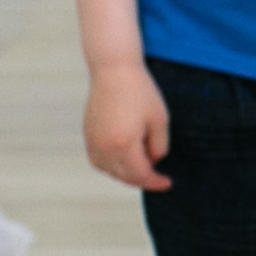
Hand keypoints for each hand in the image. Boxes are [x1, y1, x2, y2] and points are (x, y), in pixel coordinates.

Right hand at [84, 62, 171, 190]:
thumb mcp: (159, 121)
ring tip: (143, 167)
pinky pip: (98, 161)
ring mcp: (92, 142)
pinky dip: (112, 166)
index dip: (155, 182)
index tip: (167, 183)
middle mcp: (104, 147)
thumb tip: (152, 162)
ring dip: (126, 174)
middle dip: (143, 180)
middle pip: (124, 176)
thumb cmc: (140, 93)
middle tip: (158, 178)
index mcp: (124, 144)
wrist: (114, 72)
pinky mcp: (87, 135)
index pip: (140, 175)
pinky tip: (125, 160)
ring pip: (109, 171)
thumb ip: (159, 147)